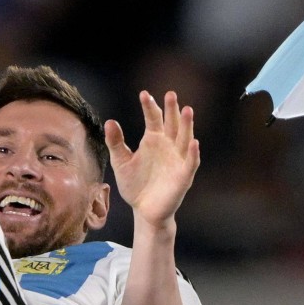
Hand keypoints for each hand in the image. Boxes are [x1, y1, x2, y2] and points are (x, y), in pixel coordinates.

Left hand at [105, 91, 199, 230]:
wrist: (144, 210)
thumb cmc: (135, 184)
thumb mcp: (121, 162)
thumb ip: (115, 142)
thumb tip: (109, 121)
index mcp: (153, 140)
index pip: (153, 119)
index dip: (149, 107)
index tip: (144, 94)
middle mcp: (168, 146)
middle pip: (172, 124)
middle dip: (172, 110)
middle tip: (170, 94)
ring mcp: (177, 160)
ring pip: (184, 139)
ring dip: (187, 125)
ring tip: (187, 109)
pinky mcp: (183, 176)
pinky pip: (190, 162)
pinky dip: (192, 153)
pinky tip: (193, 142)